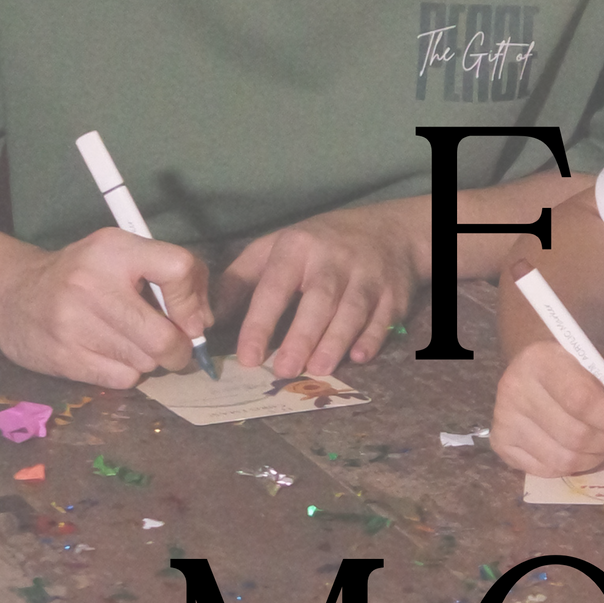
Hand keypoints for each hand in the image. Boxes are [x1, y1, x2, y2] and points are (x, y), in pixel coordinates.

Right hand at [0, 227, 211, 389]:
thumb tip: (204, 322)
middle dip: (179, 349)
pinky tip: (110, 355)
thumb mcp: (121, 255)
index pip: (179, 268)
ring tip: (130, 343)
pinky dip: (128, 373)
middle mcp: (92, 283)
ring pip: (146, 362)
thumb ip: (169, 277)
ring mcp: (74, 323)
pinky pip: (123, 379)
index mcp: (114, 249)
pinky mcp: (63, 357)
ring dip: (150, 360)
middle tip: (174, 346)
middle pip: (165, 336)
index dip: (194, 300)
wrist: (9, 293)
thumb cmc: (81, 275)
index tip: (191, 317)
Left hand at [217, 202, 418, 376]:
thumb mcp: (276, 249)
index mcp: (297, 248)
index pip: (275, 287)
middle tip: (284, 371)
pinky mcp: (394, 293)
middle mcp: (334, 259)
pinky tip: (358, 358)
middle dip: (302, 336)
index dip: (261, 323)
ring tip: (318, 369)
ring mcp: (368, 276)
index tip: (249, 357)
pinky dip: (372, 338)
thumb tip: (209, 319)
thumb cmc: (319, 246)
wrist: (388, 232)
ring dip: (335, 342)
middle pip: (319, 300)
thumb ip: (241, 281)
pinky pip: (383, 318)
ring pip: (352, 311)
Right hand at [491, 338, 603, 475]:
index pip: (582, 400)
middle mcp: (513, 387)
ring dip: (596, 457)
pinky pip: (548, 471)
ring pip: (564, 459)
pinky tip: (580, 447)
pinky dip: (574, 466)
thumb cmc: (583, 368)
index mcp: (541, 359)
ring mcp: (503, 418)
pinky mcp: (501, 443)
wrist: (544, 370)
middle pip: (575, 435)